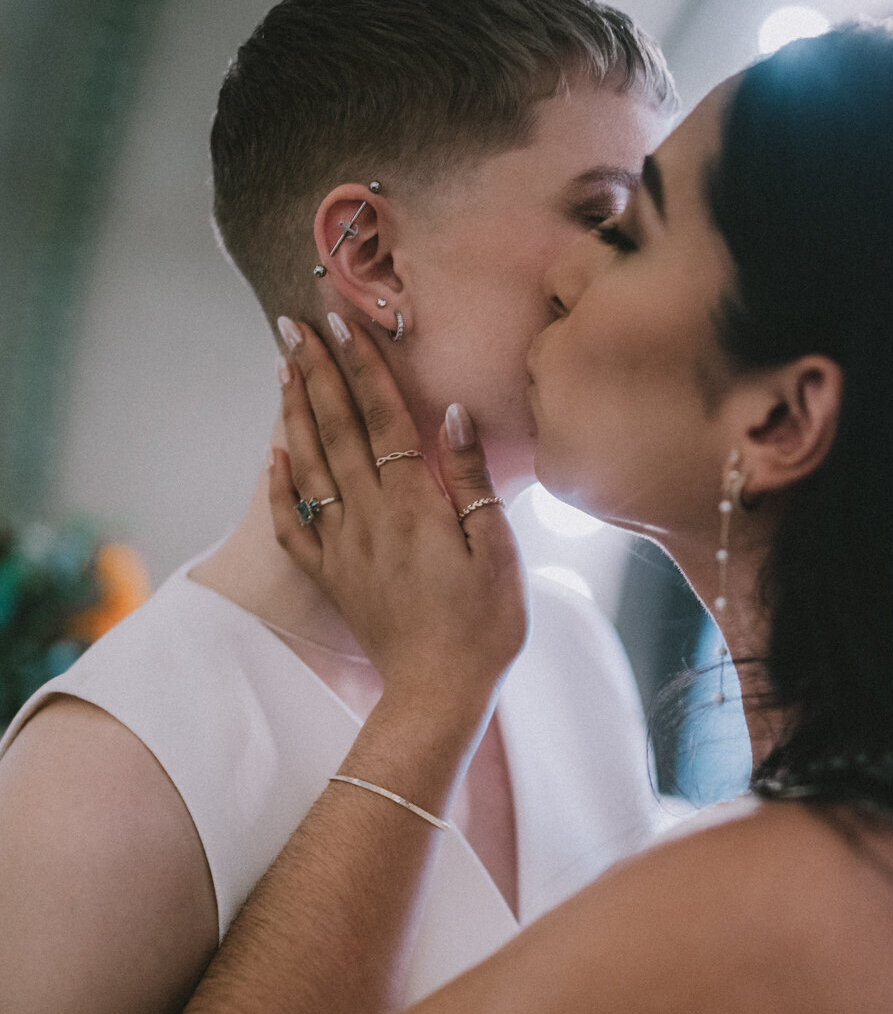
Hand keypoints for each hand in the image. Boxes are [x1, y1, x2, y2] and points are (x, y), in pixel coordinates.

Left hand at [270, 316, 526, 713]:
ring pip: (309, 464)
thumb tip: (452, 415)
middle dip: (315, 371)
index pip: (383, 417)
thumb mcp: (497, 549)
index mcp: (413, 504)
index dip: (362, 365)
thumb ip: (471, 479)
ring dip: (293, 411)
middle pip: (336, 429)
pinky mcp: (332, 577)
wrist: (440, 693)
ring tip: (283, 367)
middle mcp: (368, 517)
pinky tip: (273, 455)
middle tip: (293, 324)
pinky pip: (294, 524)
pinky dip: (279, 486)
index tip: (342, 320)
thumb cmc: (483, 625)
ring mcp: (343, 547)